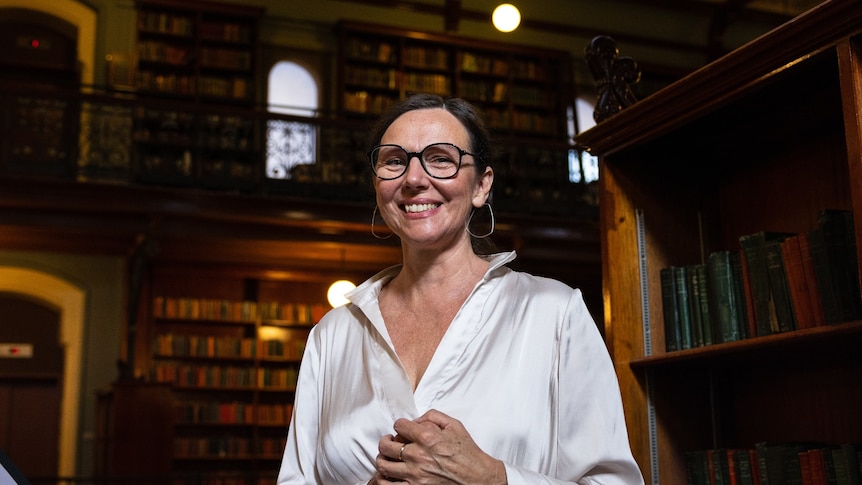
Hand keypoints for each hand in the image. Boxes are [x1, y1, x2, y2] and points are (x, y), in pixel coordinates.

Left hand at [375, 409, 506, 483]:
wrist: (478, 478)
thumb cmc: (467, 453)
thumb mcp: (454, 425)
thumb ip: (433, 416)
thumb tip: (416, 420)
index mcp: (427, 437)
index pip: (399, 425)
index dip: (400, 425)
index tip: (403, 429)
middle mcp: (417, 455)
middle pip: (385, 445)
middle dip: (386, 440)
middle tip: (390, 441)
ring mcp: (414, 475)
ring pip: (383, 465)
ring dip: (382, 459)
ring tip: (387, 458)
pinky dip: (383, 479)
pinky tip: (389, 475)